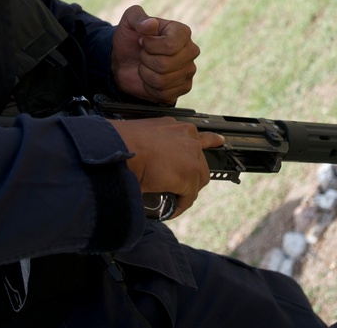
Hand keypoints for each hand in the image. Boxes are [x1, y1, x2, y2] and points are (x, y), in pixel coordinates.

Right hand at [110, 117, 224, 216]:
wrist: (119, 148)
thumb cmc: (122, 142)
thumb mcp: (142, 135)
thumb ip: (152, 143)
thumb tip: (145, 154)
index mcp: (176, 126)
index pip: (198, 137)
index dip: (203, 146)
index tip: (217, 143)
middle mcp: (188, 136)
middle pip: (200, 162)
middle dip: (192, 175)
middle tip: (180, 185)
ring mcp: (192, 155)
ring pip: (198, 180)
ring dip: (186, 191)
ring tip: (173, 198)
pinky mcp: (190, 174)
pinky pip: (189, 196)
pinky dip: (180, 205)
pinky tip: (170, 209)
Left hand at [111, 5, 199, 102]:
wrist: (125, 62)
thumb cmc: (130, 39)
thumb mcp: (128, 22)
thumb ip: (137, 17)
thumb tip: (151, 24)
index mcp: (182, 32)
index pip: (170, 45)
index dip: (150, 46)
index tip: (143, 41)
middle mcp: (191, 51)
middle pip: (165, 64)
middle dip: (146, 61)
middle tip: (144, 55)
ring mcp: (189, 71)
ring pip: (162, 81)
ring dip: (146, 74)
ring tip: (146, 66)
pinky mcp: (183, 88)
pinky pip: (164, 94)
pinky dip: (150, 88)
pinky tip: (150, 79)